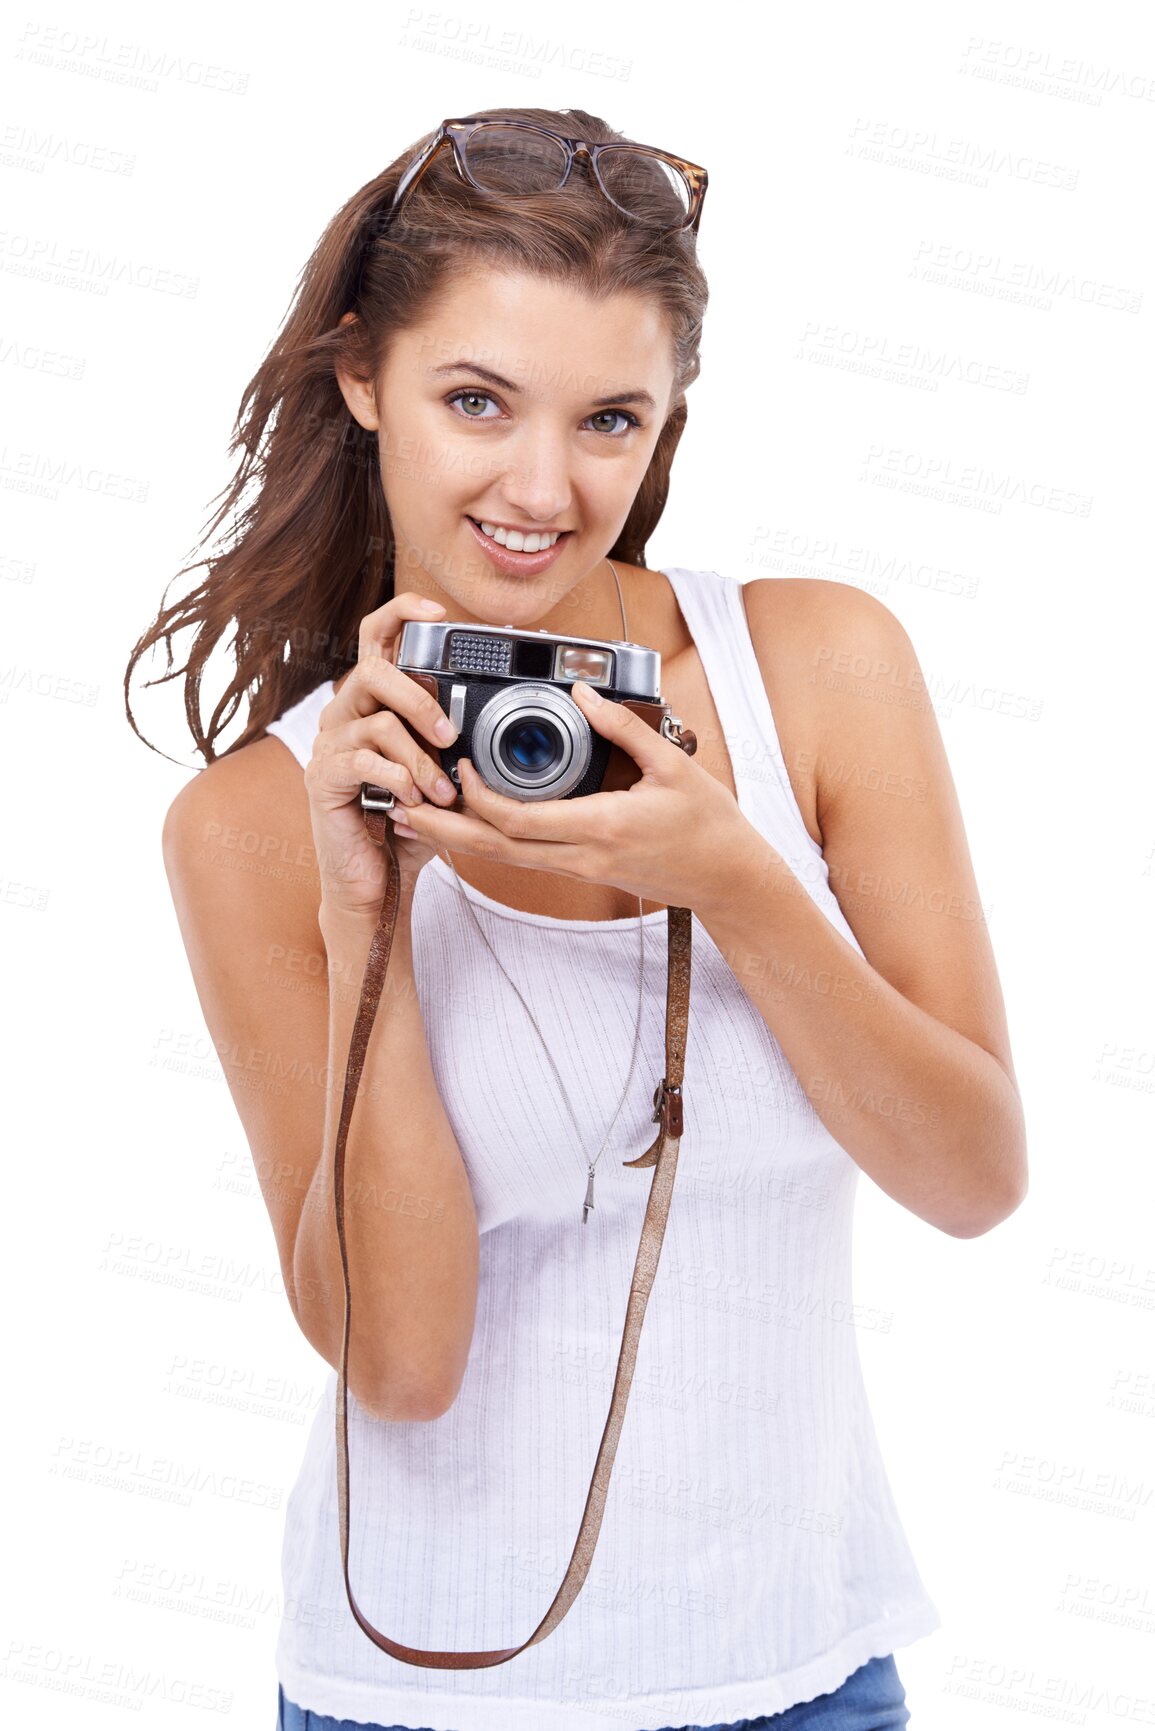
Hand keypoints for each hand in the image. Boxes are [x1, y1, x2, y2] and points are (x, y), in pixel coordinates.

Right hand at [304, 591, 464, 917]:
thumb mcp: (442, 774)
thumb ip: (453, 741)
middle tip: (451, 736)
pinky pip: (362, 761)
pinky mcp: (321, 777)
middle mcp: (344, 714)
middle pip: (373, 671)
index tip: (438, 614)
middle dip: (420, 700)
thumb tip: (492, 717)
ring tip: (441, 793)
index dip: (402, 613)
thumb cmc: (408, 825)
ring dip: (420, 759)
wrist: (374, 882)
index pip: (376, 637)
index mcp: (373, 702)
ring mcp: (328, 744)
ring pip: (378, 722)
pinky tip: (412, 804)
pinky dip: (398, 781)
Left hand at [390, 680, 754, 914]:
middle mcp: (582, 855)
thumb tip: (581, 690)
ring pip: (504, 859)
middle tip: (400, 806)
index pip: (519, 819)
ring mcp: (581, 868)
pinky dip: (489, 843)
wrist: (728, 878)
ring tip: (417, 818)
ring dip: (458, 839)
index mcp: (601, 826)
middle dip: (443, 830)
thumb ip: (623, 726)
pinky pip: (525, 858)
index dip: (478, 797)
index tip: (457, 765)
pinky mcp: (583, 870)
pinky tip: (466, 828)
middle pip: (496, 848)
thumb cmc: (708, 823)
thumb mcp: (672, 765)